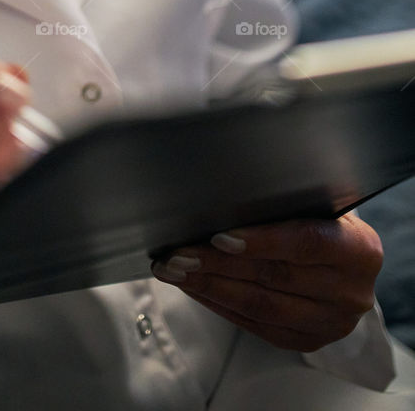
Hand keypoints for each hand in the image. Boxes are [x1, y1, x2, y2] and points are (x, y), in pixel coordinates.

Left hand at [151, 211, 382, 351]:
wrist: (349, 263)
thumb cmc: (323, 221)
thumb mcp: (318, 204)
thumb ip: (284, 203)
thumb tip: (222, 194)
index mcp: (358, 250)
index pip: (306, 243)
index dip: (260, 241)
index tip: (217, 237)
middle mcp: (349, 292)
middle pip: (274, 278)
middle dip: (217, 265)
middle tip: (177, 254)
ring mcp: (330, 323)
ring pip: (260, 306)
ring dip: (210, 287)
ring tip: (174, 271)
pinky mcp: (307, 340)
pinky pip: (255, 325)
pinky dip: (219, 304)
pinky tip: (194, 287)